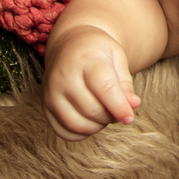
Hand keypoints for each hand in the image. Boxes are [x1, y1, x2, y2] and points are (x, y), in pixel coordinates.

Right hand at [42, 25, 142, 141]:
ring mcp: (51, 93)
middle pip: (92, 110)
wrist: (69, 45)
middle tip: (117, 109)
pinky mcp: (45, 107)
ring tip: (104, 114)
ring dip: (97, 126)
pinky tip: (89, 121)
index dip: (119, 107)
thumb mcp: (117, 58)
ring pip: (77, 124)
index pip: (105, 89)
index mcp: (87, 60)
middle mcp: (64, 77)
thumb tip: (134, 106)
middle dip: (110, 116)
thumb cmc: (98, 52)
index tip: (129, 118)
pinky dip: (80, 134)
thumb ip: (125, 83)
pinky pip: (63, 131)